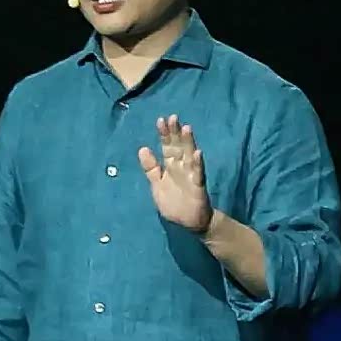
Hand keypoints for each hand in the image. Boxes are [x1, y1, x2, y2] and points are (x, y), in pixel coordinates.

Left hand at [140, 112, 213, 234]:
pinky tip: (197, 153)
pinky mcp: (198, 185)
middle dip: (175, 132)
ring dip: (188, 142)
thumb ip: (150, 168)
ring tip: (186, 128)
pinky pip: (198, 172)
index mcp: (170, 166)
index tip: (161, 120)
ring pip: (189, 154)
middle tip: (173, 118)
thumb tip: (142, 148)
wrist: (190, 222)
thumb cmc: (173, 203)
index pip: (167, 146)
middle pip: (178, 146)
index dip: (164, 134)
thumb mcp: (157, 185)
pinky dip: (198, 163)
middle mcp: (181, 166)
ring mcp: (191, 174)